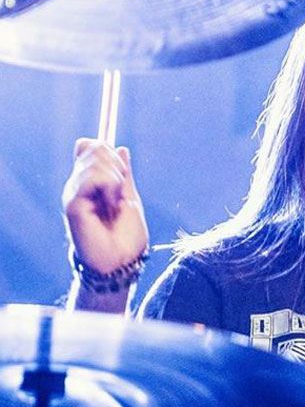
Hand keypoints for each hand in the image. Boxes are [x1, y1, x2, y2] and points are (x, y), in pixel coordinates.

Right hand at [62, 139, 148, 275]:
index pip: (88, 146)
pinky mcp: (73, 203)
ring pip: (95, 158)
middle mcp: (77, 185)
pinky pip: (93, 177)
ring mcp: (73, 192)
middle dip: (116, 166)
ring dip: (115, 179)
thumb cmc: (126, 236)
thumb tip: (121, 148)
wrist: (122, 261)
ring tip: (115, 203)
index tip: (122, 175)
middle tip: (120, 194)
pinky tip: (111, 204)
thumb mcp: (129, 197)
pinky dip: (110, 187)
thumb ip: (123, 174)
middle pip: (93, 146)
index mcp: (89, 182)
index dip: (108, 151)